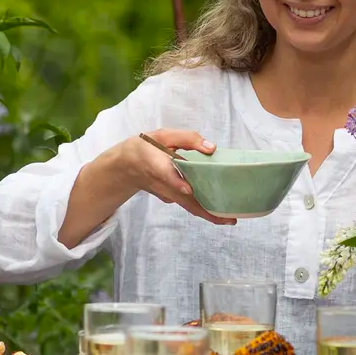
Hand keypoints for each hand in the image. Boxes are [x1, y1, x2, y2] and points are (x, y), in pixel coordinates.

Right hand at [101, 128, 235, 225]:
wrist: (126, 166)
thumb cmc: (146, 148)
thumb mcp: (162, 135)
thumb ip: (187, 139)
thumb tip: (211, 148)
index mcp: (158, 165)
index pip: (167, 176)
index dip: (177, 182)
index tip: (188, 189)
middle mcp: (163, 185)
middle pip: (186, 201)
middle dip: (206, 212)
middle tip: (229, 219)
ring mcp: (167, 195)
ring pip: (189, 207)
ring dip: (208, 215)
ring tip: (229, 219)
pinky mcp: (170, 198)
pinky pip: (188, 205)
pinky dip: (203, 209)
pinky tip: (220, 209)